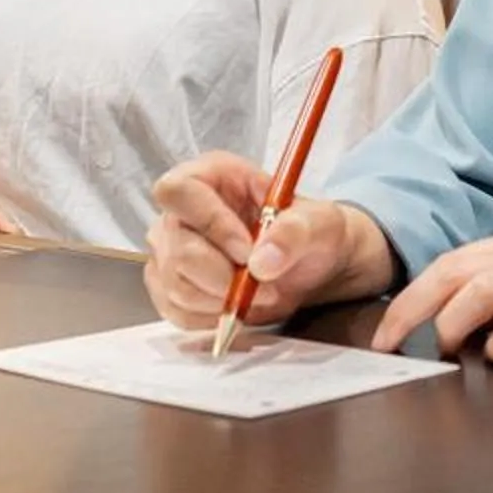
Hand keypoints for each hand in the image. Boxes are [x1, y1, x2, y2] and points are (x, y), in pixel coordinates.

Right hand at [144, 152, 389, 329]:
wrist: (311, 266)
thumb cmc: (312, 231)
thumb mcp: (321, 222)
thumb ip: (295, 231)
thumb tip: (262, 260)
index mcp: (212, 175)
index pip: (179, 191)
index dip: (210, 223)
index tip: (247, 252)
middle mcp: (182, 210)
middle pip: (177, 248)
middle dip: (224, 277)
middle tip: (266, 284)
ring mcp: (171, 250)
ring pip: (175, 285)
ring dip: (223, 301)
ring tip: (262, 293)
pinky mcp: (170, 287)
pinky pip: (177, 312)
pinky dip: (213, 317)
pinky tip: (241, 306)